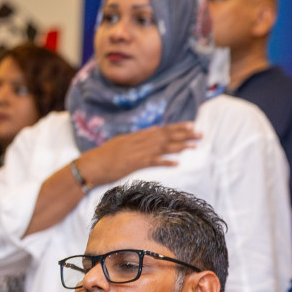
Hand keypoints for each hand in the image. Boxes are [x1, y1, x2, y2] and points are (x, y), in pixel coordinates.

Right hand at [78, 123, 199, 185]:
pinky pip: (153, 161)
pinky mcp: (134, 163)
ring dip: (180, 146)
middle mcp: (139, 141)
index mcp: (137, 135)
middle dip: (184, 134)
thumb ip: (139, 136)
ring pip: (163, 146)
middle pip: (166, 135)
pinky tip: (177, 163)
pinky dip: (165, 161)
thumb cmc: (105, 156)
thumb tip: (154, 129)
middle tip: (200, 133)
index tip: (191, 126)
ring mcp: (137, 151)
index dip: (177, 127)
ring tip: (195, 146)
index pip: (161, 129)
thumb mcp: (123, 141)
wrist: (90, 165)